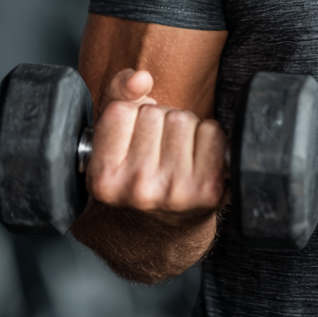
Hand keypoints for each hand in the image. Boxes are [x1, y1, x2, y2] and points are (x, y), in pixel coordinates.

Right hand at [87, 68, 227, 226]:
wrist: (154, 237)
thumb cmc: (132, 177)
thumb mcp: (110, 142)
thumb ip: (117, 96)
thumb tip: (140, 79)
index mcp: (104, 178)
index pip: (121, 111)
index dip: (130, 119)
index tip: (130, 141)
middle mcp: (138, 188)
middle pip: (159, 113)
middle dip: (159, 124)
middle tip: (155, 151)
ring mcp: (174, 191)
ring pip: (186, 119)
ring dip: (184, 131)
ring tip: (174, 156)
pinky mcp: (207, 190)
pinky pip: (212, 132)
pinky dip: (207, 140)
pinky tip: (195, 161)